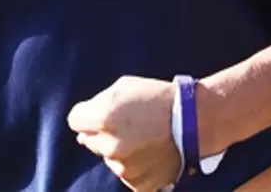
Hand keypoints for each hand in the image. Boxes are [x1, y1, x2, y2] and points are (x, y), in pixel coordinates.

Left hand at [67, 76, 179, 190]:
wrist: (195, 122)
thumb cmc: (158, 98)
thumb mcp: (123, 87)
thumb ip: (97, 104)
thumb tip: (81, 129)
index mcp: (102, 118)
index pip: (75, 120)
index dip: (87, 114)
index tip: (101, 112)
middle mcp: (110, 146)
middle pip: (90, 140)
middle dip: (102, 133)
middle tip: (128, 124)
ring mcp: (124, 168)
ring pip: (108, 158)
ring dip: (118, 150)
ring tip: (143, 138)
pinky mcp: (139, 184)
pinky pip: (126, 175)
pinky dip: (134, 166)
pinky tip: (149, 153)